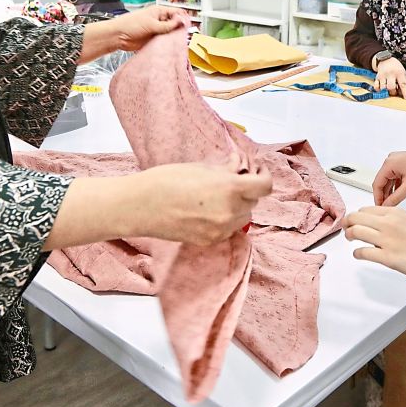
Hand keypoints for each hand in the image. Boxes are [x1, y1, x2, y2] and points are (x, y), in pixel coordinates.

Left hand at [108, 5, 186, 51]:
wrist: (118, 36)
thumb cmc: (131, 24)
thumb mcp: (151, 24)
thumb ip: (167, 25)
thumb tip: (181, 22)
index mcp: (159, 12)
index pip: (176, 12)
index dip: (183, 18)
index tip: (189, 25)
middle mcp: (159, 20)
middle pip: (174, 24)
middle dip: (180, 29)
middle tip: (186, 36)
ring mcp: (157, 30)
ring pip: (170, 34)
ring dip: (174, 38)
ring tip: (180, 42)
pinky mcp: (153, 39)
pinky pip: (164, 41)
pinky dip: (168, 44)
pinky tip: (172, 47)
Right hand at [132, 162, 272, 245]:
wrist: (140, 206)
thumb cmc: (166, 180)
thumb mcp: (201, 167)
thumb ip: (226, 169)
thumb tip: (239, 166)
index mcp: (230, 189)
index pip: (265, 186)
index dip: (263, 175)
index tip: (256, 170)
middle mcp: (229, 212)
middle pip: (253, 201)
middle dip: (247, 189)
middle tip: (234, 178)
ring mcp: (220, 230)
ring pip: (242, 217)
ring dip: (238, 205)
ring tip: (219, 194)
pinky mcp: (209, 241)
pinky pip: (228, 229)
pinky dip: (225, 218)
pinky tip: (208, 208)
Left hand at [344, 205, 405, 285]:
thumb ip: (391, 220)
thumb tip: (375, 224)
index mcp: (395, 213)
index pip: (366, 209)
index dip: (357, 215)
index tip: (354, 220)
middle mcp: (388, 224)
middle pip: (356, 217)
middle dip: (348, 223)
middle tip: (346, 228)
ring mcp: (387, 240)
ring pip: (356, 232)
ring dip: (349, 236)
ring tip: (350, 239)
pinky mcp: (387, 257)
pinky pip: (363, 252)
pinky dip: (357, 253)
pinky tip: (359, 254)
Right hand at [372, 145, 405, 205]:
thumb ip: (396, 198)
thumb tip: (386, 205)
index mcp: (389, 163)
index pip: (377, 183)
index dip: (377, 197)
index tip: (380, 207)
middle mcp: (391, 160)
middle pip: (382, 181)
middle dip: (384, 194)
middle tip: (387, 207)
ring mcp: (397, 160)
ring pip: (389, 179)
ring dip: (390, 190)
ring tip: (393, 202)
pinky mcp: (403, 162)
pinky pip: (395, 176)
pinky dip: (396, 185)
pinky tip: (399, 194)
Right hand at [374, 57, 405, 98]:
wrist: (386, 60)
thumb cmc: (396, 68)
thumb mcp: (403, 73)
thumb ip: (403, 83)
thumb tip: (404, 95)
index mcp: (399, 72)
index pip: (402, 84)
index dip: (405, 92)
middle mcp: (390, 74)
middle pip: (391, 87)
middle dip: (394, 92)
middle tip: (395, 91)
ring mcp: (382, 75)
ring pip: (383, 88)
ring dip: (387, 91)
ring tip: (390, 89)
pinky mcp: (377, 77)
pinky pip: (376, 87)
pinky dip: (379, 90)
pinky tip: (383, 88)